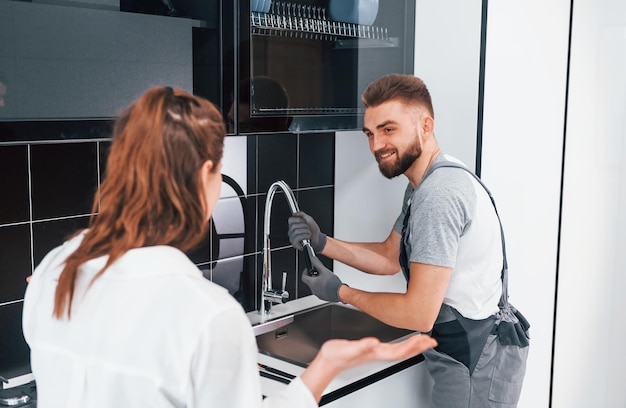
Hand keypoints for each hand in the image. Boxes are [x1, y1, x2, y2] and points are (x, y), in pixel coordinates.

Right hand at [288, 212, 326, 252]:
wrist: (318, 239)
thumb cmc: (313, 231)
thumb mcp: (309, 220)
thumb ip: (302, 215)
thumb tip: (294, 213)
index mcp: (293, 225)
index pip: (290, 220)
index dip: (298, 220)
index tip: (304, 222)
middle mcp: (291, 231)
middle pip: (294, 226)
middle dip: (304, 226)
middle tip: (308, 228)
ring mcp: (292, 237)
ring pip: (296, 231)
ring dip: (306, 231)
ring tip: (309, 233)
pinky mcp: (294, 243)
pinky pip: (297, 237)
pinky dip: (305, 236)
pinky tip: (308, 237)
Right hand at [301, 334, 436, 401]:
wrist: (327, 362)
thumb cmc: (335, 356)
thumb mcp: (347, 348)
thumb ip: (361, 346)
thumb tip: (374, 342)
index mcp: (374, 352)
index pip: (399, 350)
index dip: (413, 346)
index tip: (424, 341)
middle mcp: (377, 353)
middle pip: (403, 351)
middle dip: (418, 346)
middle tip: (432, 341)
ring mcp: (375, 352)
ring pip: (399, 350)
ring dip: (412, 346)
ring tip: (423, 341)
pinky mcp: (371, 349)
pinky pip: (392, 348)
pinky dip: (402, 344)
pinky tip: (404, 341)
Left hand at [302, 256, 342, 302]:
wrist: (340, 293)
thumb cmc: (332, 284)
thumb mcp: (324, 271)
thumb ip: (317, 264)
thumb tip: (313, 259)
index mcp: (312, 283)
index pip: (303, 277)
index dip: (305, 272)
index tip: (309, 269)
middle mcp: (313, 290)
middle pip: (310, 281)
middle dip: (314, 275)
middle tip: (319, 272)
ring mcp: (318, 294)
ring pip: (315, 286)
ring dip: (318, 281)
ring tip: (325, 278)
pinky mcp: (323, 296)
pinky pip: (320, 290)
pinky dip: (322, 286)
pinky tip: (329, 284)